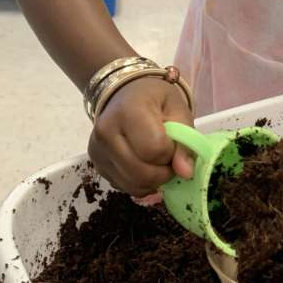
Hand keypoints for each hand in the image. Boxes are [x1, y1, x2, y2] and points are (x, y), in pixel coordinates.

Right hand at [88, 77, 194, 196]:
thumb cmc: (154, 99)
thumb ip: (185, 141)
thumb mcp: (177, 109)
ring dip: (154, 181)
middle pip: (142, 173)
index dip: (171, 152)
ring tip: (158, 161)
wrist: (123, 96)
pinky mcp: (97, 166)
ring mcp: (98, 152)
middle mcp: (106, 133)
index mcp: (128, 111)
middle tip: (170, 158)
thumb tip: (185, 173)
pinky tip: (145, 166)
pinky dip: (141, 184)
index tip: (174, 142)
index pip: (154, 149)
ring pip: (133, 185)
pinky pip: (125, 187)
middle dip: (164, 172)